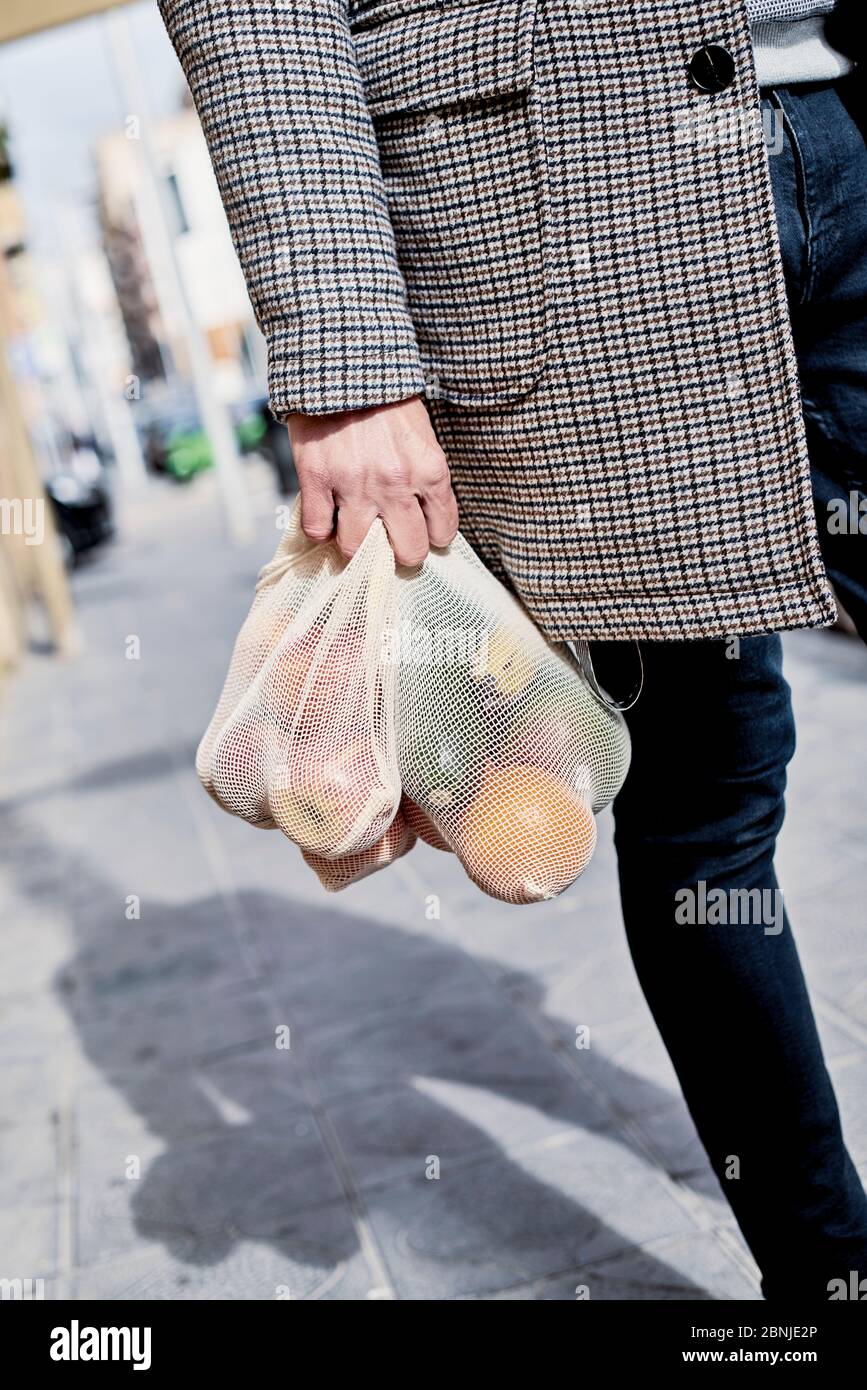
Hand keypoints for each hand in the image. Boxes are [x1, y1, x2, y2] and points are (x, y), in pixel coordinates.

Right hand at [286, 396, 458, 566]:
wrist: (342, 361)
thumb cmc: (385, 398)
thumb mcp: (422, 435)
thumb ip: (426, 477)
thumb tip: (423, 518)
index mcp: (430, 470)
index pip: (442, 532)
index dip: (431, 536)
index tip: (420, 532)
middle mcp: (396, 483)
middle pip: (408, 551)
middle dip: (400, 552)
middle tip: (389, 542)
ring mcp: (354, 484)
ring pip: (357, 549)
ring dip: (355, 543)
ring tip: (353, 527)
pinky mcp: (317, 479)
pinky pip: (316, 529)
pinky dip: (319, 528)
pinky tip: (325, 515)